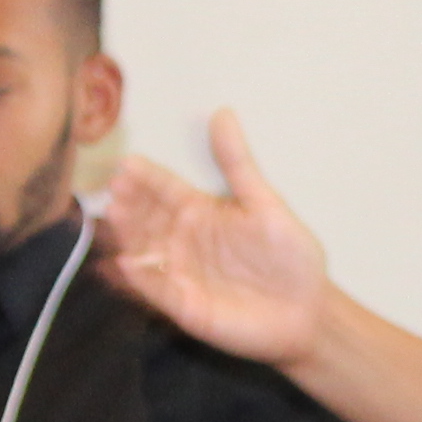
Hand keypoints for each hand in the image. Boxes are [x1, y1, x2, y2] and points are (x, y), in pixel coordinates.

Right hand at [94, 113, 330, 368]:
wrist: (307, 309)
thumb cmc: (288, 256)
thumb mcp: (265, 203)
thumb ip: (238, 163)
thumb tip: (223, 113)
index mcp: (199, 211)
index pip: (164, 189)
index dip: (146, 178)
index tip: (126, 164)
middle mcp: (182, 240)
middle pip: (147, 218)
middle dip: (130, 205)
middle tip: (114, 191)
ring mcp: (179, 273)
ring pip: (144, 251)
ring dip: (127, 237)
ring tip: (114, 220)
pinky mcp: (183, 306)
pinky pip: (157, 290)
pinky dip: (141, 279)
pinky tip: (126, 263)